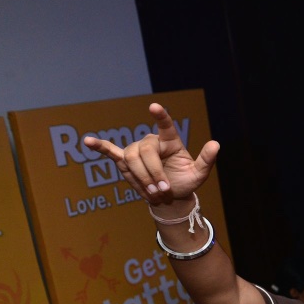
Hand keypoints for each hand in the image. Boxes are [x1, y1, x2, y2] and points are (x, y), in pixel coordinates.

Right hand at [83, 103, 219, 218]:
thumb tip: (216, 143)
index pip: (166, 126)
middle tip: (162, 191)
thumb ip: (207, 160)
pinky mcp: (125, 160)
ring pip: (131, 160)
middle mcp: (151, 142)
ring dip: (141, 179)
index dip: (161, 117)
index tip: (154, 107)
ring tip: (152, 194)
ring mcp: (136, 150)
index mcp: (170, 142)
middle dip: (153, 174)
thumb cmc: (185, 182)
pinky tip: (87, 141)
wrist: (170, 196)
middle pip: (145, 153)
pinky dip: (99, 146)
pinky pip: (111, 152)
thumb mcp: (199, 174)